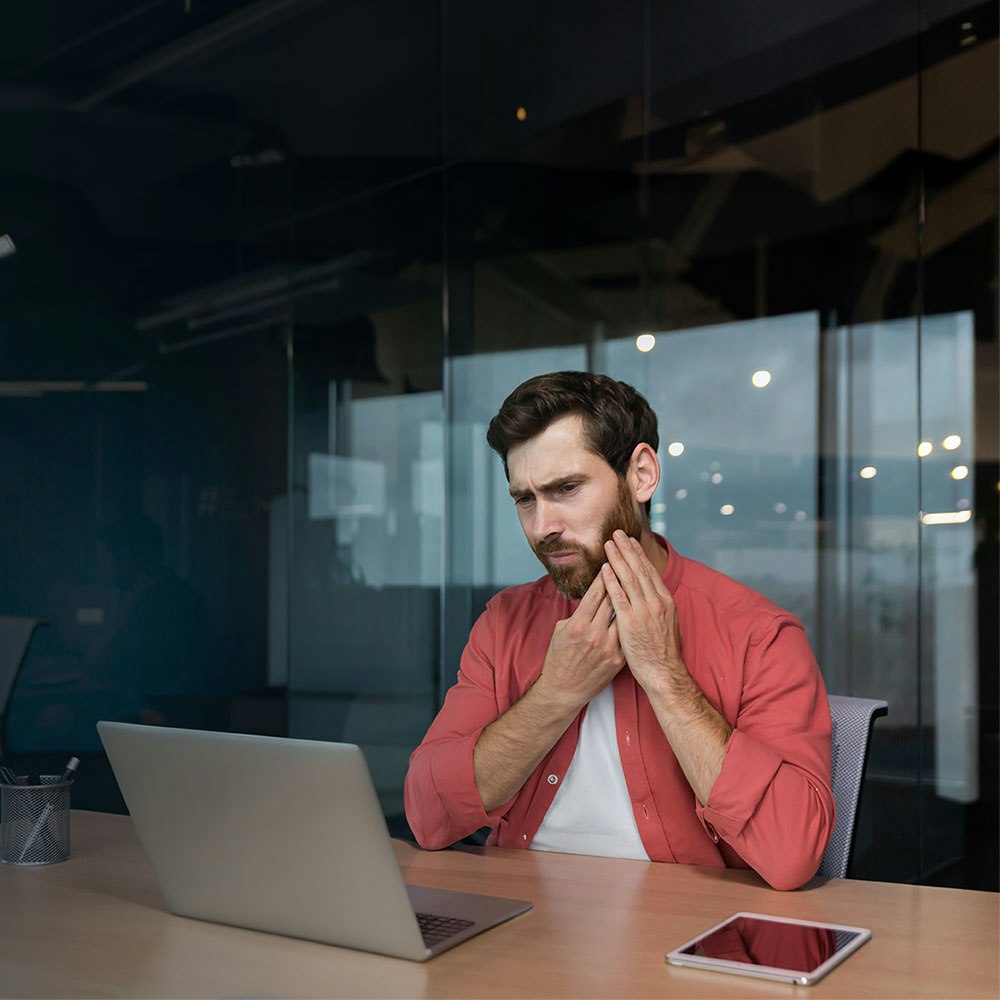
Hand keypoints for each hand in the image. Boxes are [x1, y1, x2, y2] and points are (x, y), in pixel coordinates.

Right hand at [534, 569, 624, 714]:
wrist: (564, 690)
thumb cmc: (558, 658)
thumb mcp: (560, 631)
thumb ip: (577, 613)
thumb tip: (590, 597)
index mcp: (578, 625)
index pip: (596, 594)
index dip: (605, 576)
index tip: (611, 562)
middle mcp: (595, 635)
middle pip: (613, 601)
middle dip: (619, 581)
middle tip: (626, 566)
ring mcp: (609, 648)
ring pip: (625, 616)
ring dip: (630, 600)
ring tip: (635, 586)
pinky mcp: (618, 659)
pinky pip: (628, 635)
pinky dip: (632, 622)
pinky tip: (638, 612)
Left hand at [600, 530, 685, 694]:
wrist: (663, 673)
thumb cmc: (663, 653)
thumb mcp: (668, 624)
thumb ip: (658, 607)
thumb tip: (652, 595)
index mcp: (666, 601)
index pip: (650, 571)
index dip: (639, 555)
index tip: (630, 542)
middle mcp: (657, 602)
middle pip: (639, 569)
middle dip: (627, 549)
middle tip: (617, 533)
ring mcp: (644, 612)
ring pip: (628, 578)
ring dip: (617, 558)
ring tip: (608, 544)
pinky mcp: (630, 622)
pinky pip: (618, 597)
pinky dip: (611, 580)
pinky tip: (604, 569)